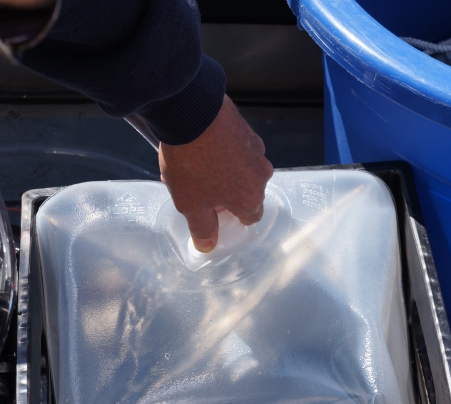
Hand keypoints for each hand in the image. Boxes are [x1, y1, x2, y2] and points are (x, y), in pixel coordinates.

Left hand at [159, 95, 273, 252]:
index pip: (251, 217)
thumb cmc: (191, 162)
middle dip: (227, 193)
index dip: (231, 217)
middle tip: (200, 187)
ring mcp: (255, 148)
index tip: (214, 212)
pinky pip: (238, 146)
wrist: (190, 111)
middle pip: (248, 191)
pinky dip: (225, 149)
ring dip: (226, 170)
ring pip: (244, 168)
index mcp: (251, 197)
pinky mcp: (245, 128)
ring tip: (197, 164)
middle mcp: (260, 173)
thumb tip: (208, 245)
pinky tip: (202, 146)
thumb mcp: (190, 203)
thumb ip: (202, 227)